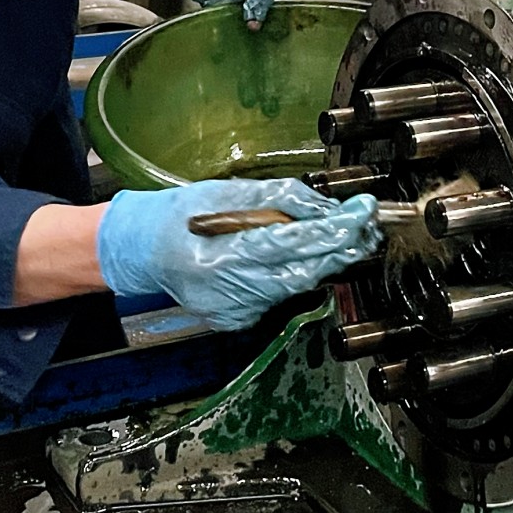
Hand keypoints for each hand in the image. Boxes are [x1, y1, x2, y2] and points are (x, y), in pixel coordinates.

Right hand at [96, 177, 380, 329]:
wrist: (144, 251)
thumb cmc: (180, 215)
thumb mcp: (225, 193)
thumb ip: (275, 199)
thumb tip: (323, 206)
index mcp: (218, 256)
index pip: (290, 243)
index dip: (332, 229)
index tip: (362, 212)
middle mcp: (227, 291)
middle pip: (301, 272)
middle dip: (341, 248)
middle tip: (368, 227)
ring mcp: (232, 311)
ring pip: (295, 286)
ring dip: (325, 261)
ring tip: (347, 238)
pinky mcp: (236, 320)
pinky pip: (277, 296)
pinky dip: (295, 275)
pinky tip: (305, 258)